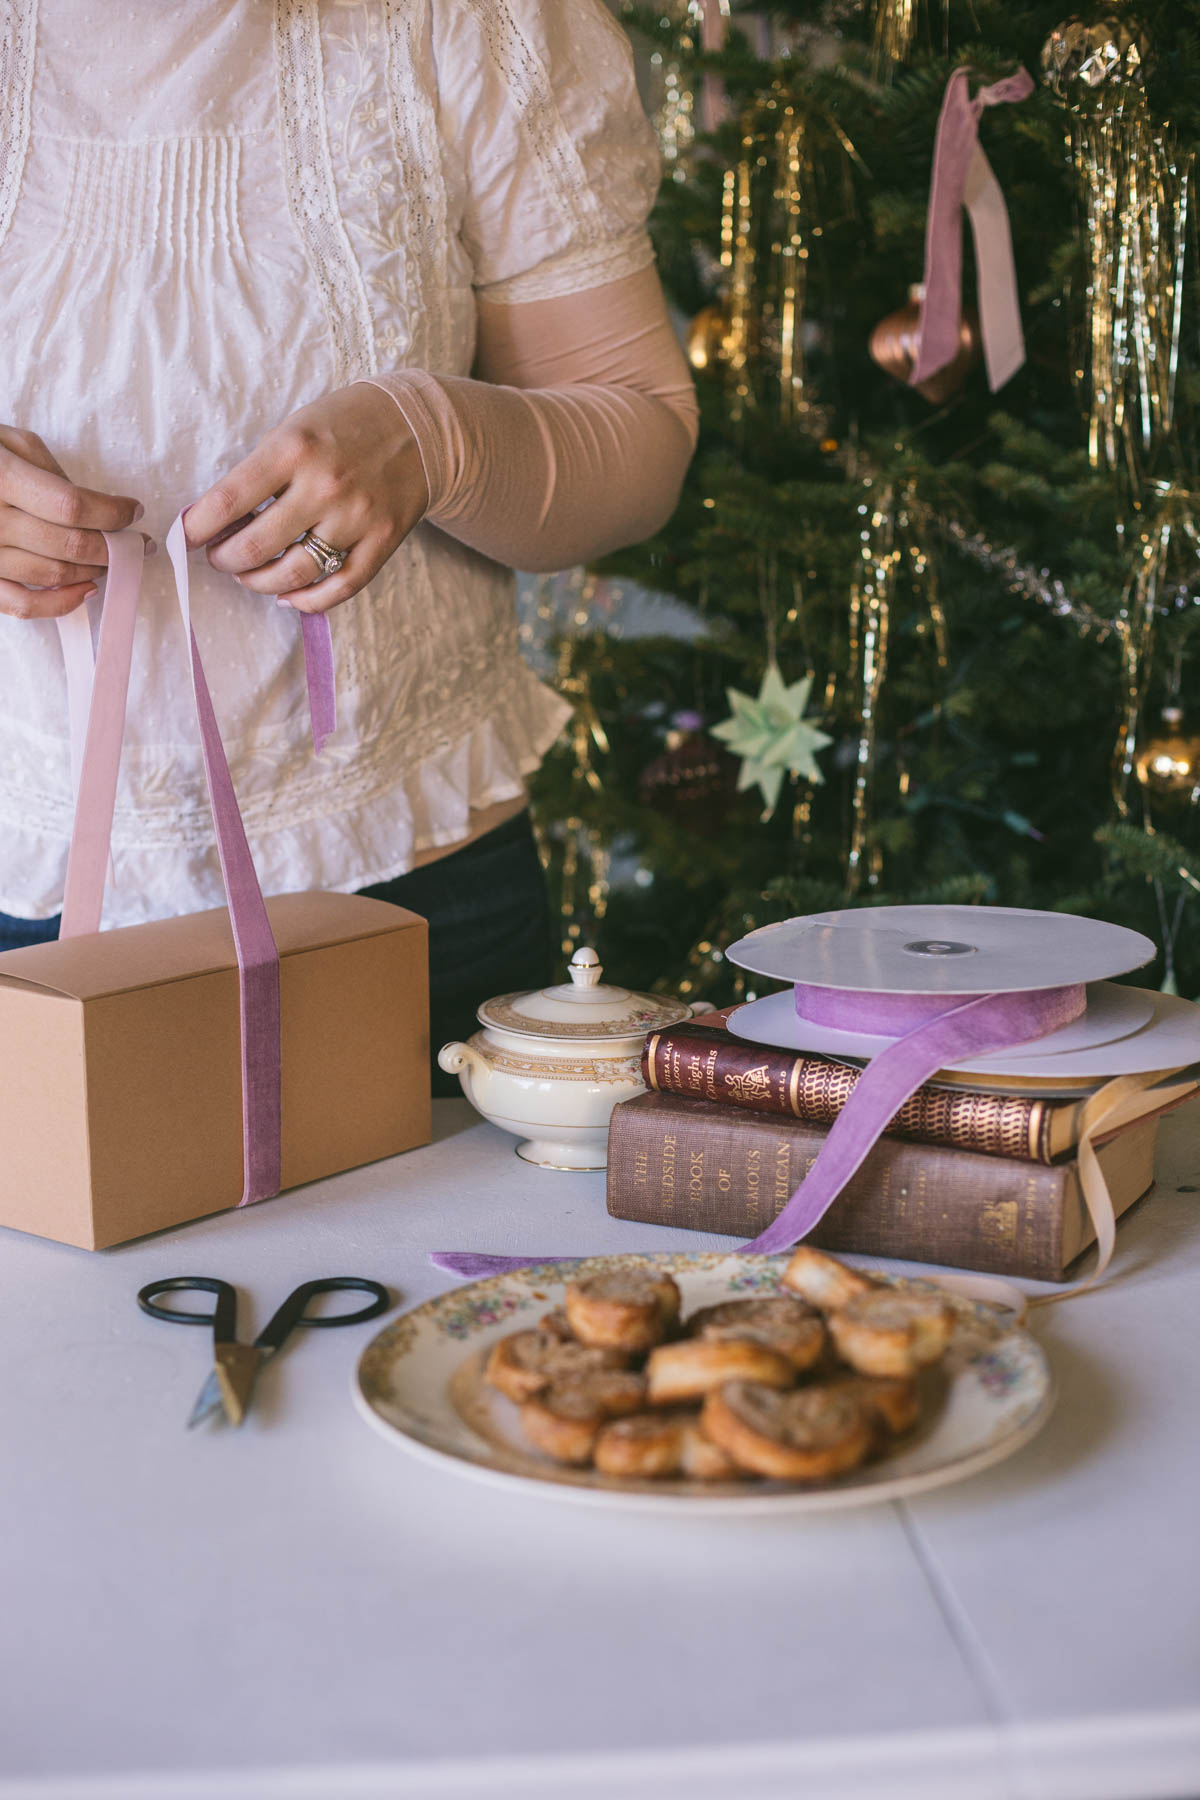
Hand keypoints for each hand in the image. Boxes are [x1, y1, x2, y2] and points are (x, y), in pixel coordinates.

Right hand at [0, 427, 148, 619]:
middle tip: (137, 543)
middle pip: (69, 544)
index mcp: (0, 478)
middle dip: (113, 546)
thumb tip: (90, 504)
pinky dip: (59, 604)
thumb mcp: (6, 441)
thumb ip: (47, 469)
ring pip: (53, 573)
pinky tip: (84, 591)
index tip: (133, 510)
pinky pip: (21, 604)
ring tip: (113, 560)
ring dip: (94, 570)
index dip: (111, 512)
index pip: (71, 505)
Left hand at [184, 384, 428, 613]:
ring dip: (260, 583)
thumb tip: (219, 522)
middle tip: (220, 558)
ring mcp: (356, 518)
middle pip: (255, 547)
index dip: (196, 528)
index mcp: (293, 449)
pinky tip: (289, 595)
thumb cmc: (345, 425)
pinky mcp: (382, 542)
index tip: (186, 538)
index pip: (227, 501)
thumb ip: (260, 472)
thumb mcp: (294, 428)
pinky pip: (339, 588)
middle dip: (226, 560)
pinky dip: (307, 601)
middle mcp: (324, 486)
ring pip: (293, 575)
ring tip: (250, 575)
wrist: (421, 430)